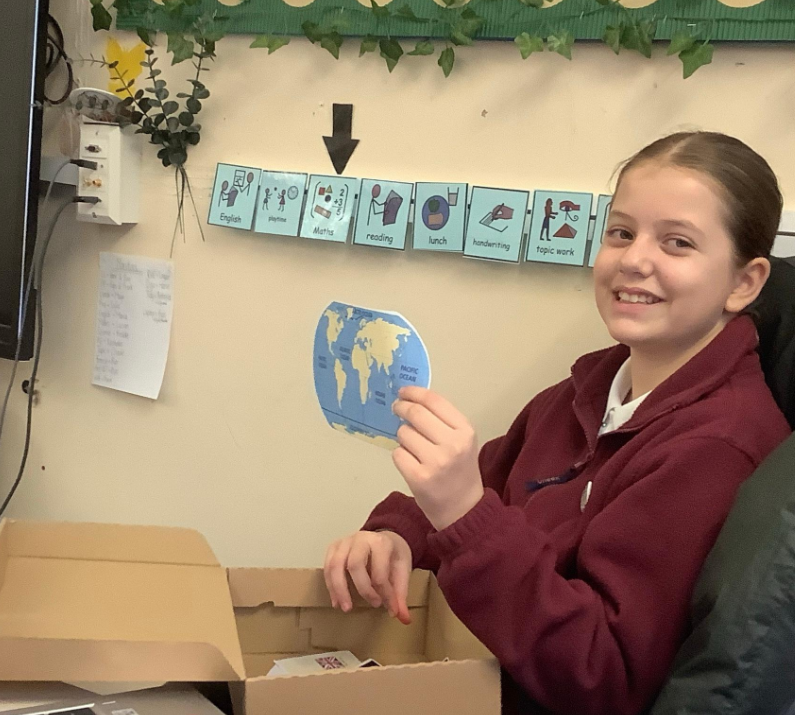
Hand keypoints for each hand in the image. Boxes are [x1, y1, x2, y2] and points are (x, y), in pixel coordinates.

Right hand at [323, 530, 411, 624]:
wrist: (385, 537)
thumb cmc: (392, 555)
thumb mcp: (403, 571)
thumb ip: (401, 594)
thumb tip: (404, 619)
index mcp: (381, 542)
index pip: (379, 571)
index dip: (385, 593)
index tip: (391, 608)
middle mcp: (361, 539)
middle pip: (354, 564)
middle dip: (362, 589)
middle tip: (374, 605)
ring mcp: (345, 542)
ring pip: (335, 565)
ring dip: (338, 590)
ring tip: (346, 608)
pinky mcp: (334, 547)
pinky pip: (327, 566)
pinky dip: (330, 586)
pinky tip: (336, 601)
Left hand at [392, 387, 483, 530]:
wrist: (464, 509)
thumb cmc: (460, 470)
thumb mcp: (462, 440)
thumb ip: (442, 420)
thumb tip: (411, 399)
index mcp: (465, 431)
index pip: (434, 401)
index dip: (414, 392)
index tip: (403, 392)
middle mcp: (452, 444)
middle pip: (415, 414)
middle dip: (401, 408)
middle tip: (396, 408)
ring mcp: (435, 462)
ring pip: (403, 433)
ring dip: (403, 436)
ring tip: (414, 447)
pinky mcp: (418, 477)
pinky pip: (397, 453)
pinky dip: (400, 455)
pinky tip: (411, 462)